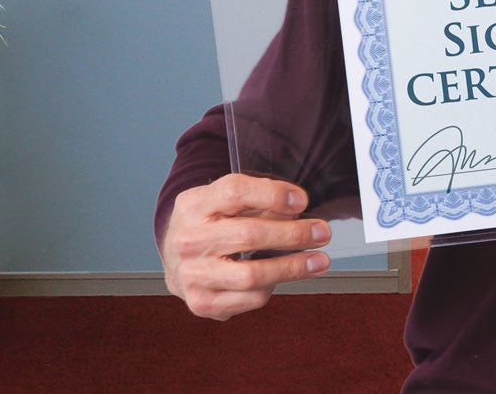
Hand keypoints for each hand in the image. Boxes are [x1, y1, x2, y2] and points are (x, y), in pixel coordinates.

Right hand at [162, 174, 330, 319]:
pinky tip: (285, 275)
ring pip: (252, 273)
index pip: (235, 192)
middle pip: (248, 234)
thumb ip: (255, 200)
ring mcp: (193, 275)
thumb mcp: (221, 200)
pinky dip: (274, 285)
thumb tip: (297, 207)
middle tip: (321, 232)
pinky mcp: (202, 303)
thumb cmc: (209, 223)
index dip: (273, 194)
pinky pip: (250, 298)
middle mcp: (188, 240)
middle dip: (292, 234)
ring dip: (293, 267)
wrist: (173, 258)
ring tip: (319, 260)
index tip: (302, 200)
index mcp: (194, 204)